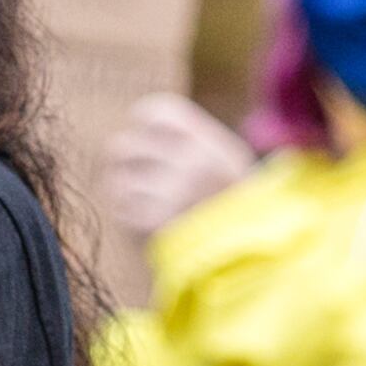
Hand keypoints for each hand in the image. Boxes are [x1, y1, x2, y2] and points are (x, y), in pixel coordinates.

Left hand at [101, 93, 254, 241]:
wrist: (248, 253)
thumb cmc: (231, 203)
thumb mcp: (225, 161)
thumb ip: (189, 138)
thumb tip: (139, 118)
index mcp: (208, 142)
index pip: (153, 112)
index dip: (142, 123)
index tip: (146, 139)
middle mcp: (190, 162)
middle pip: (124, 146)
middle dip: (126, 162)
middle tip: (136, 174)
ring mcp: (172, 193)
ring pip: (117, 180)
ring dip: (126, 192)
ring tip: (145, 202)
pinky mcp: (156, 223)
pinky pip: (121, 210)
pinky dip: (129, 217)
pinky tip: (149, 223)